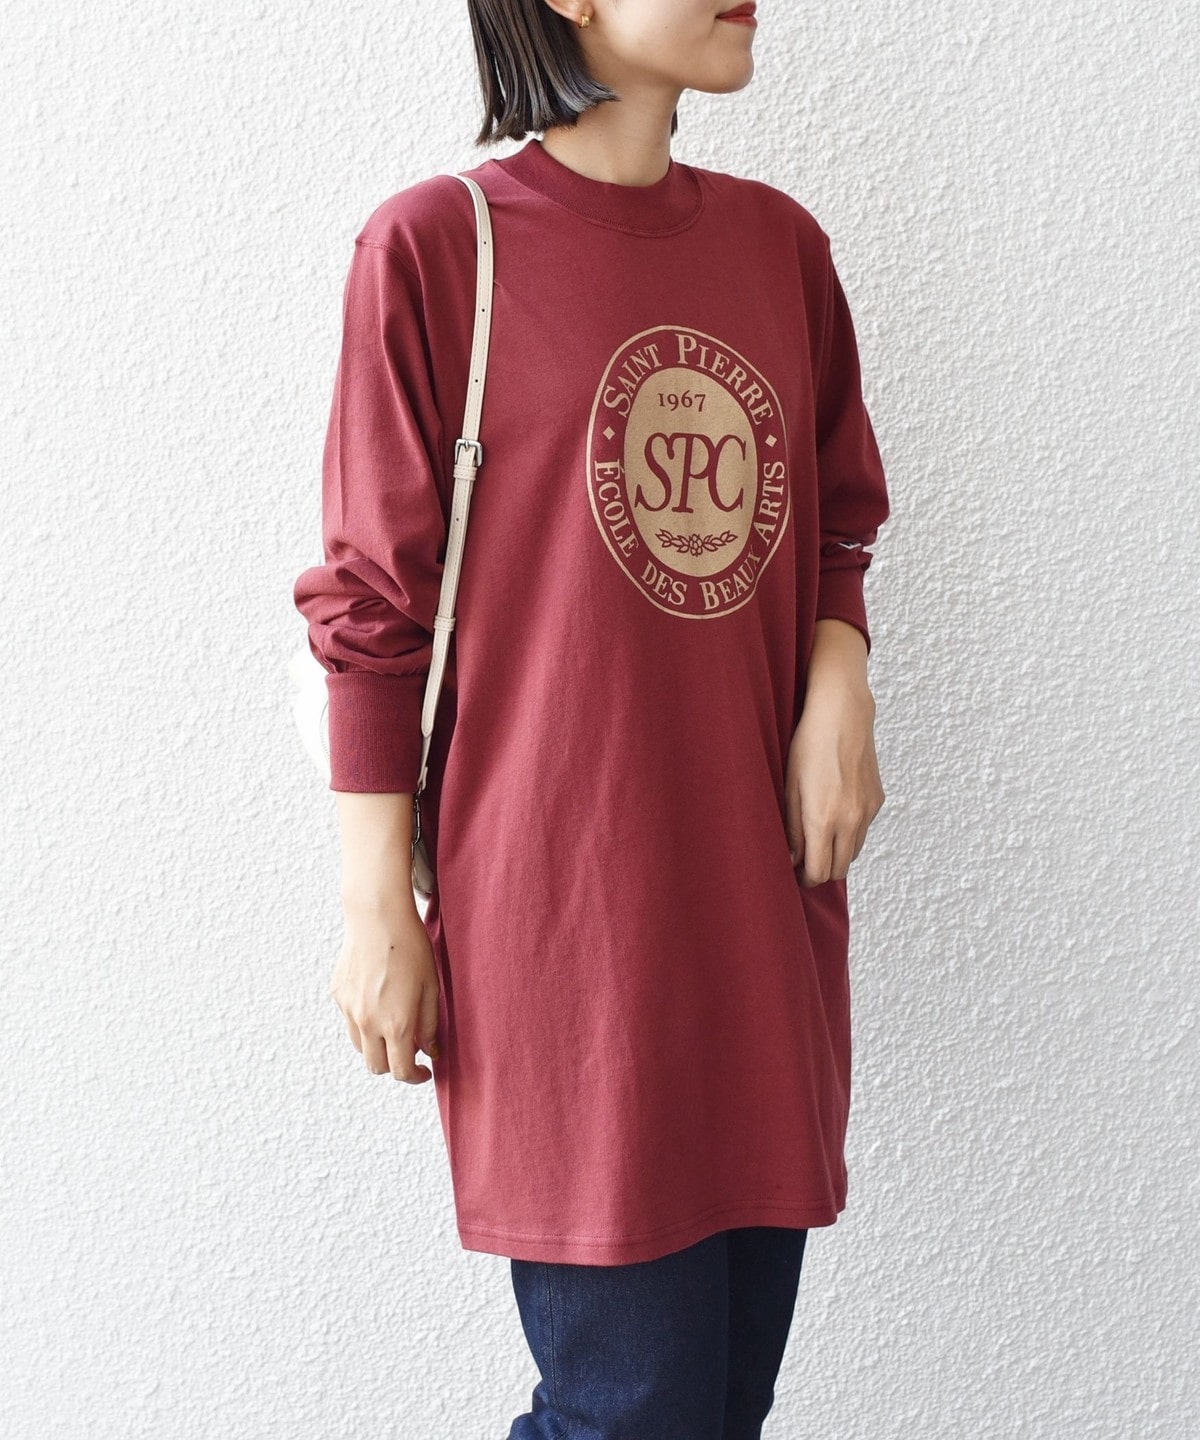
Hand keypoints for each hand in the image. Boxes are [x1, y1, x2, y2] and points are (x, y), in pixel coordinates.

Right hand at [329, 902, 441, 1083]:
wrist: (378, 917)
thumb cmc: (411, 948)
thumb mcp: (431, 988)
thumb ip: (429, 1025)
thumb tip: (430, 1051)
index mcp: (396, 1024)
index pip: (401, 1071)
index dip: (415, 1077)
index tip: (424, 1071)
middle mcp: (368, 1023)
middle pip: (376, 1067)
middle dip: (394, 1066)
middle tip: (409, 1051)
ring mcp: (350, 1010)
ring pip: (360, 1047)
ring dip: (377, 1046)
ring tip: (393, 1024)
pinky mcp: (338, 995)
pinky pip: (351, 1020)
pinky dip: (364, 1021)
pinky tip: (378, 998)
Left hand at [785, 680, 884, 886]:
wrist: (843, 714)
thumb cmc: (809, 745)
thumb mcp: (790, 786)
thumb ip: (792, 827)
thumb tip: (792, 858)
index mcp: (824, 819)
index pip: (819, 872)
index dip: (806, 879)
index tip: (796, 875)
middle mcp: (850, 820)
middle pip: (839, 870)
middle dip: (821, 871)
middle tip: (805, 860)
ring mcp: (867, 811)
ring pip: (853, 853)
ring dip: (837, 853)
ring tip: (819, 837)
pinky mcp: (878, 800)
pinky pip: (863, 830)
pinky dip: (850, 832)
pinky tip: (835, 813)